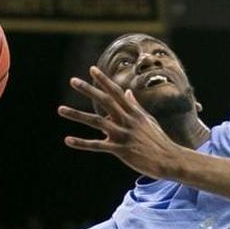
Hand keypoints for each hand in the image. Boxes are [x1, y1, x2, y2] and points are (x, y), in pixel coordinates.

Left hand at [57, 66, 181, 178]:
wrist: (169, 160)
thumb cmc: (158, 140)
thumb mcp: (148, 120)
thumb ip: (135, 106)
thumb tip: (129, 92)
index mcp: (134, 112)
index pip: (117, 92)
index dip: (104, 80)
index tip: (92, 69)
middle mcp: (128, 120)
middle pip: (105, 101)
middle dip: (89, 90)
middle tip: (73, 80)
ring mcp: (124, 135)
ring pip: (97, 122)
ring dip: (77, 115)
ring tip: (60, 109)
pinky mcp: (121, 150)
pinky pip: (98, 146)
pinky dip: (82, 143)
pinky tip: (68, 140)